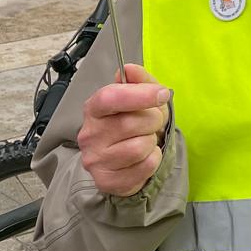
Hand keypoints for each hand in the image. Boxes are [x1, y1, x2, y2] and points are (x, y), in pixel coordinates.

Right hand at [78, 63, 170, 197]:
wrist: (126, 160)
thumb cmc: (134, 123)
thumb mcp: (141, 97)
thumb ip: (140, 81)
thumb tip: (130, 68)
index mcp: (95, 108)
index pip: (110, 97)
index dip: (139, 95)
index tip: (162, 94)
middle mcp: (89, 134)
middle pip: (132, 123)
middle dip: (152, 121)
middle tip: (150, 124)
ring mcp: (95, 160)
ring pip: (139, 147)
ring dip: (151, 143)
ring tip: (144, 141)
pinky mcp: (106, 181)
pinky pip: (144, 167)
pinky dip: (152, 161)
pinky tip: (143, 158)